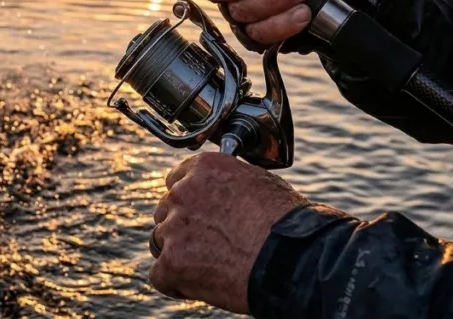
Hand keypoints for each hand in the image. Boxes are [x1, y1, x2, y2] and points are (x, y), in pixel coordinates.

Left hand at [148, 152, 308, 312]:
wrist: (292, 258)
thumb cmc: (287, 223)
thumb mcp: (260, 183)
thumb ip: (230, 184)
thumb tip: (228, 191)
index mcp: (203, 168)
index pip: (177, 181)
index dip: (190, 201)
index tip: (200, 214)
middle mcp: (182, 192)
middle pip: (166, 212)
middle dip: (183, 228)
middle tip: (210, 245)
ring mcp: (174, 228)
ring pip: (160, 242)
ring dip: (178, 253)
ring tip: (210, 265)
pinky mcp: (171, 263)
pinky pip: (160, 275)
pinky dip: (176, 283)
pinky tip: (200, 285)